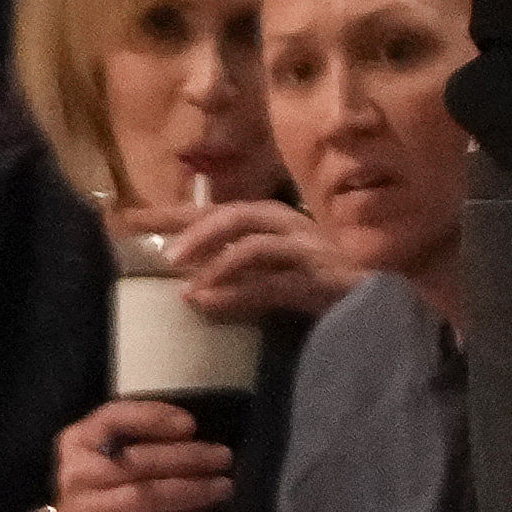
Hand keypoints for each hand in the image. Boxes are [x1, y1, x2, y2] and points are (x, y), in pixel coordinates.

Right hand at [33, 400, 238, 511]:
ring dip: (191, 491)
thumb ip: (135, 449)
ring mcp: (90, 508)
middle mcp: (79, 471)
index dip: (153, 417)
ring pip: (147, 495)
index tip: (190, 424)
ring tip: (224, 488)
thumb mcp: (102, 467)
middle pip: (138, 459)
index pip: (114, 417)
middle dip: (186, 457)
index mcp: (79, 443)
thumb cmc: (96, 502)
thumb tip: (197, 442)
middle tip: (223, 457)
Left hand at [149, 196, 339, 325]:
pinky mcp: (316, 275)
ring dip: (212, 252)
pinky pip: (270, 278)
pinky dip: (237, 289)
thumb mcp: (270, 281)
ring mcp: (304, 247)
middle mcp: (287, 225)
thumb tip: (194, 295)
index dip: (172, 213)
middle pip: (232, 213)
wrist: (380, 301)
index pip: (214, 211)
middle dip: (190, 226)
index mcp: (272, 222)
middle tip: (155, 247)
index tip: (130, 218)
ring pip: (251, 237)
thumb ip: (236, 283)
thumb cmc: (324, 287)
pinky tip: (211, 300)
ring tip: (180, 271)